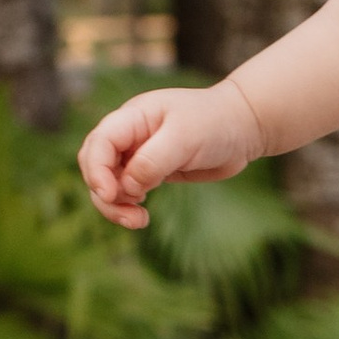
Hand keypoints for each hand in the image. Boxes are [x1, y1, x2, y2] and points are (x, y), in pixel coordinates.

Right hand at [78, 80, 265, 226]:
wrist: (244, 126)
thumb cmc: (216, 123)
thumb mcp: (185, 138)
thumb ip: (153, 160)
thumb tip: (127, 187)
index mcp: (132, 118)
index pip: (99, 143)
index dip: (97, 170)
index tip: (111, 193)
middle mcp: (129, 135)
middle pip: (95, 166)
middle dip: (104, 193)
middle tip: (130, 216)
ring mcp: (138, 154)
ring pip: (108, 183)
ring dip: (115, 205)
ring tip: (139, 221)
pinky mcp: (150, 171)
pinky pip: (127, 191)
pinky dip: (128, 205)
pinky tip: (143, 214)